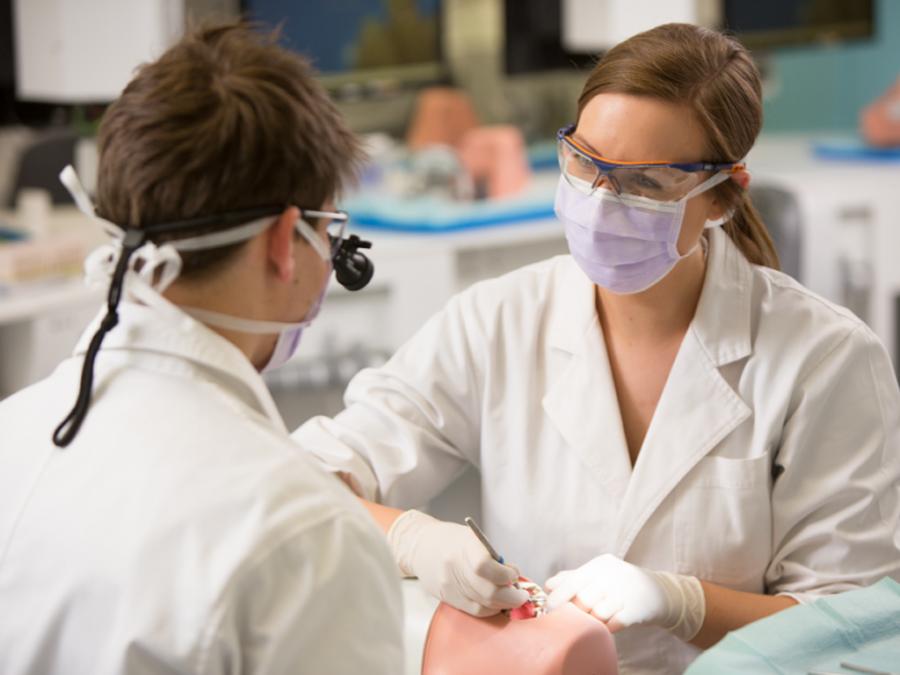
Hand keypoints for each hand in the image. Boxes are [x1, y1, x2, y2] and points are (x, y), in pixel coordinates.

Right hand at [387, 510, 527, 616]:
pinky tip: (496, 603)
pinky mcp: (447, 597)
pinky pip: (474, 610)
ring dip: (503, 604)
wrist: (420, 546)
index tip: (514, 573)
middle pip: (488, 592)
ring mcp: (449, 585)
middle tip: (521, 594)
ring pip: (483, 605)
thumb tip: (513, 575)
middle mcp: (454, 567)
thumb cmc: (451, 539)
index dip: (505, 575)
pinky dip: (490, 609)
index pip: (486, 567)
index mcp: (463, 546)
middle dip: (511, 596)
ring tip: (511, 597)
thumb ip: (492, 556)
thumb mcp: (472, 538)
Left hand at [545, 554, 704, 640]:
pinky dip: (607, 627)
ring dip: (592, 620)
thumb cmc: (619, 583)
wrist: (657, 592)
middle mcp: (613, 575)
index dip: (559, 596)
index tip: (548, 608)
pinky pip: (613, 624)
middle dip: (576, 611)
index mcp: (600, 564)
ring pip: (598, 613)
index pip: (574, 580)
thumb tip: (548, 585)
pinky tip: (608, 624)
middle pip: (583, 599)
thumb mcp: (598, 574)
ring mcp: (626, 592)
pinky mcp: (636, 610)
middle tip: (572, 617)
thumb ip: (573, 577)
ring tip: (594, 618)